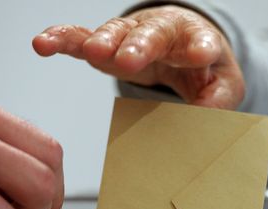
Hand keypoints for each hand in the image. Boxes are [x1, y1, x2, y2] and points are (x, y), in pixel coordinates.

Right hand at [32, 5, 244, 108]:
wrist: (182, 47)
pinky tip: (44, 43)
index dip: (199, 47)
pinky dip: (64, 38)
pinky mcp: (109, 44)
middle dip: (139, 46)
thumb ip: (219, 100)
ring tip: (92, 52)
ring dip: (103, 41)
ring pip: (116, 32)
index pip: (200, 41)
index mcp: (195, 40)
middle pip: (152, 34)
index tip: (199, 54)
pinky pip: (82, 37)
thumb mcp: (222, 85)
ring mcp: (133, 36)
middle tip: (128, 59)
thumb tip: (206, 118)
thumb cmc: (202, 67)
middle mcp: (163, 33)